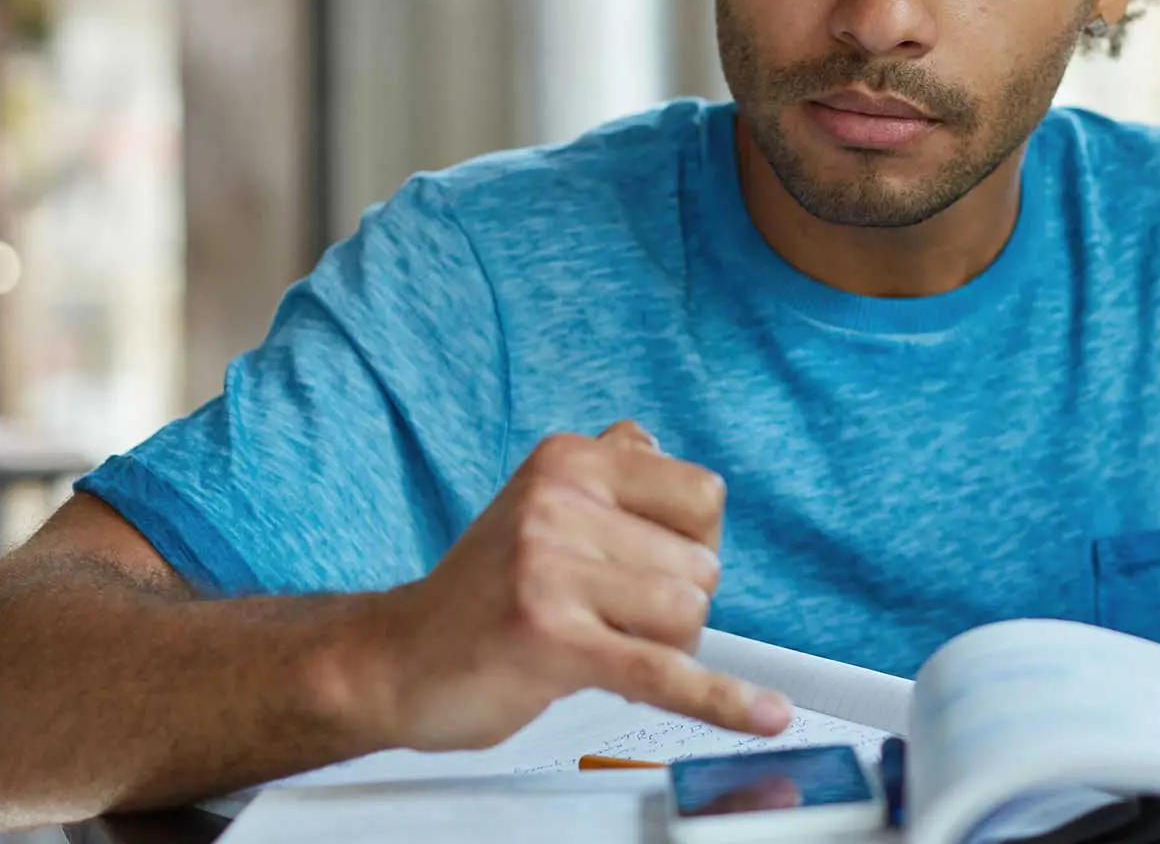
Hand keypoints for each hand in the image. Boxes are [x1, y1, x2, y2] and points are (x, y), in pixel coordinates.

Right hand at [339, 421, 789, 750]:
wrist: (394, 660)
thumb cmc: (483, 592)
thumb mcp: (538, 502)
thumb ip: (605, 468)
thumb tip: (655, 443)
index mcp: (569, 461)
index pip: (702, 496)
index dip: (691, 545)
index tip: (648, 567)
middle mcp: (560, 502)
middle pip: (701, 564)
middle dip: (672, 606)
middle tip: (607, 618)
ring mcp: (552, 569)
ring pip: (686, 616)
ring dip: (660, 649)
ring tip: (599, 646)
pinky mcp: (552, 640)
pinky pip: (661, 670)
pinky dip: (721, 700)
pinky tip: (764, 715)